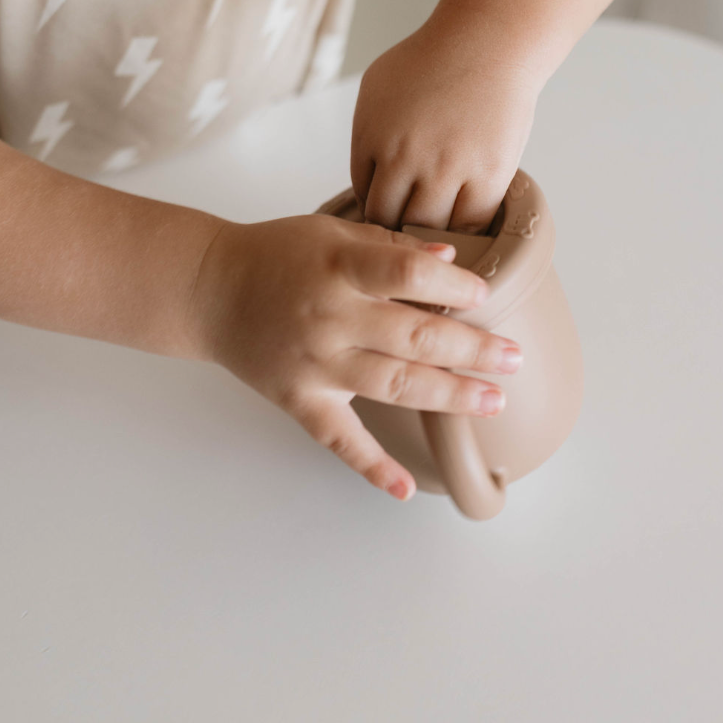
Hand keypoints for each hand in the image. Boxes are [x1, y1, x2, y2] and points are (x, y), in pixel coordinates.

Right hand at [188, 213, 523, 501]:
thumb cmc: (277, 255)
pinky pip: (339, 439)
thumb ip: (388, 248)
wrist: (209, 289)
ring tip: (492, 400)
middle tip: (512, 358)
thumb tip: (449, 260)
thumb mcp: (331, 233)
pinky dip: (371, 467)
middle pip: (412, 336)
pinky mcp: (300, 400)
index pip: (406, 275)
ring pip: (392, 385)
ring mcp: (314, 364)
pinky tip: (407, 488)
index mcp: (338, 268)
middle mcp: (329, 318)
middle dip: (471, 349)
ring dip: (447, 395)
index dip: (452, 286)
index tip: (485, 295)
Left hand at [350, 19, 540, 232]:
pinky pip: (469, 226)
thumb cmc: (433, 60)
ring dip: (430, 231)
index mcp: (372, 138)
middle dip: (398, 224)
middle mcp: (404, 158)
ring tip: (438, 224)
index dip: (380, 205)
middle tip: (412, 223)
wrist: (488, 43)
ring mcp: (447, 170)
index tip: (394, 206)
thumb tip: (370, 179)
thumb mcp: (377, 87)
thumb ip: (366, 134)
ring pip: (427, 228)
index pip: (364, 198)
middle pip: (390, 219)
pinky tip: (465, 218)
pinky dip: (465, 229)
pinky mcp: (487, 177)